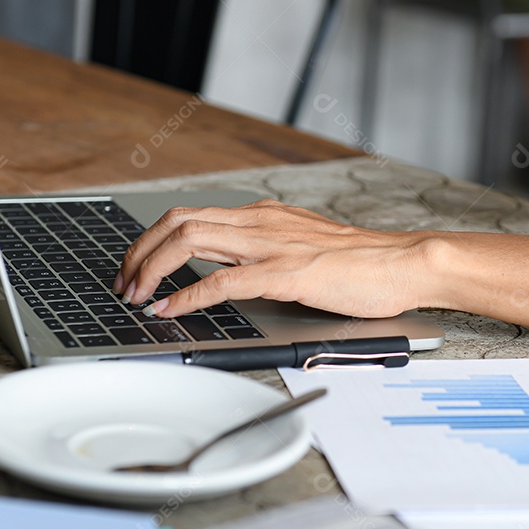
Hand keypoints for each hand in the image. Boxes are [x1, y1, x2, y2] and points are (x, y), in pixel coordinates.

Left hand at [113, 200, 431, 318]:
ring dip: (152, 268)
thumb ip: (268, 256)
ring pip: (190, 239)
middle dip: (138, 251)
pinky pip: (223, 280)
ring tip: (135, 296)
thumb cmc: (363, 264)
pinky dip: (187, 296)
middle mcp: (261, 222)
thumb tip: (234, 276)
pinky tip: (169, 311)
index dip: (152, 241)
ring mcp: (272, 245)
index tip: (136, 270)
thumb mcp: (304, 250)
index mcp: (264, 217)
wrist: (405, 263)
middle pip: (178, 221)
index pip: (192, 216)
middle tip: (122, 284)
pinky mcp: (287, 273)